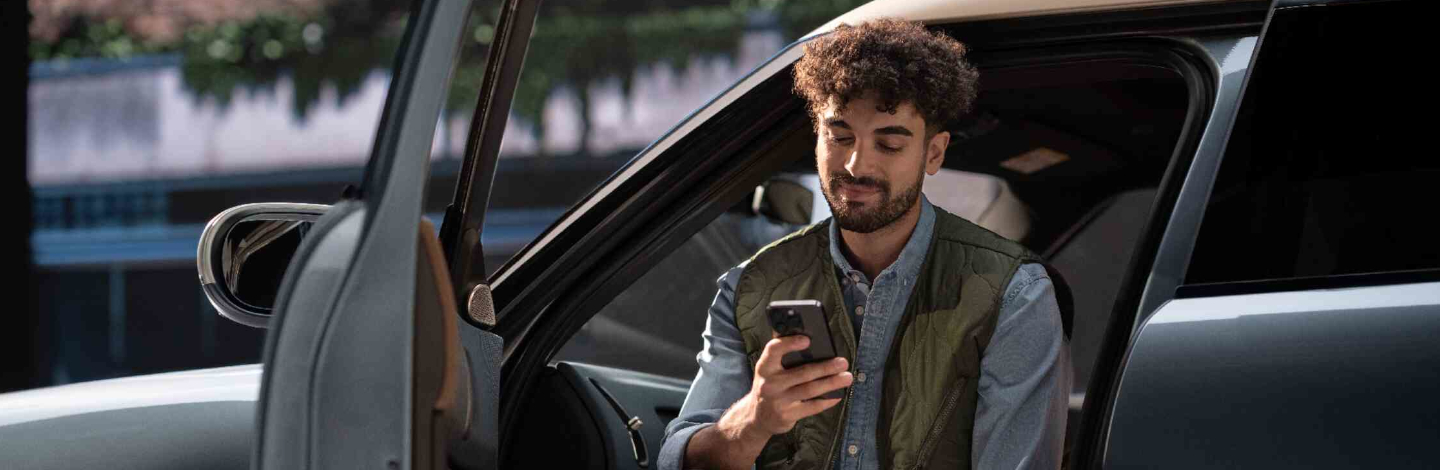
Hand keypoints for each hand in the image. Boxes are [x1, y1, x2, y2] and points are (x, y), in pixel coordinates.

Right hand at [718, 335, 851, 441]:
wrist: (757, 416)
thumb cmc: (770, 385)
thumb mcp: (769, 369)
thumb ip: (782, 354)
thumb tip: (805, 334)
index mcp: (765, 366)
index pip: (774, 350)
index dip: (790, 343)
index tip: (808, 339)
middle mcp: (769, 383)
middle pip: (802, 373)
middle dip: (826, 367)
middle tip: (843, 362)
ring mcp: (778, 401)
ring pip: (810, 390)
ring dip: (831, 383)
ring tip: (847, 377)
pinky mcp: (787, 415)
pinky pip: (812, 407)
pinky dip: (827, 400)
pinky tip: (838, 394)